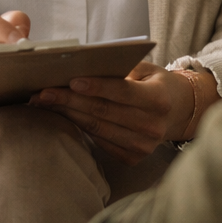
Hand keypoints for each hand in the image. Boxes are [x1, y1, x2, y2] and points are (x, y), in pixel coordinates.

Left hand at [31, 62, 216, 163]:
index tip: (71, 80)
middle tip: (44, 91)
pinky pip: (98, 140)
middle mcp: (152, 126)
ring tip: (45, 102)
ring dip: (67, 114)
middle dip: (70, 100)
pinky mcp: (132, 158)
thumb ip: (121, 70)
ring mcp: (143, 146)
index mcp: (158, 99)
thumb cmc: (155, 84)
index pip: (123, 92)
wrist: (178, 113)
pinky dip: (77, 127)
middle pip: (104, 111)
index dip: (96, 86)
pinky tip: (61, 115)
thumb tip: (82, 64)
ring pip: (97, 127)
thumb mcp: (146, 70)